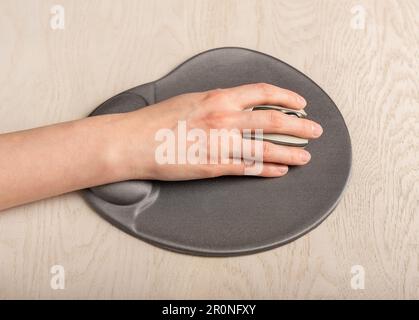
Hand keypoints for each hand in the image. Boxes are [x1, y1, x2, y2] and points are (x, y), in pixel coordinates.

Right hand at [110, 83, 322, 180]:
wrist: (134, 141)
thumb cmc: (159, 120)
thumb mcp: (192, 99)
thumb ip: (218, 102)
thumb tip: (239, 105)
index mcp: (218, 98)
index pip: (263, 93)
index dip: (286, 97)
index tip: (300, 103)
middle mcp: (224, 119)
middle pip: (273, 121)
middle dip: (299, 127)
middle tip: (314, 131)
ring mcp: (220, 144)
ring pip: (266, 148)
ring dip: (290, 153)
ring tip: (305, 156)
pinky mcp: (213, 167)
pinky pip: (248, 169)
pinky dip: (268, 170)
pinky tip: (280, 171)